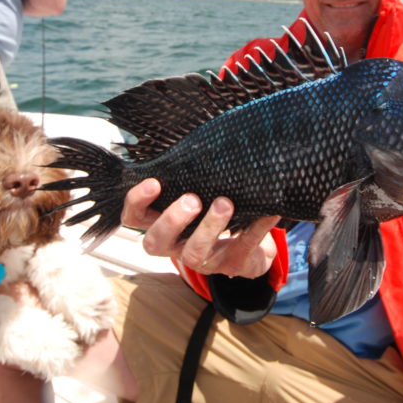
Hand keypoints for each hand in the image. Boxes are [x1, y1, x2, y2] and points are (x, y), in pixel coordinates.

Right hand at [122, 178, 280, 278]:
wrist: (250, 250)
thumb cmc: (215, 214)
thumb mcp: (199, 195)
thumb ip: (191, 177)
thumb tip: (198, 139)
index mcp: (164, 226)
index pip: (135, 219)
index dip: (137, 203)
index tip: (153, 182)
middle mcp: (177, 246)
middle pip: (156, 242)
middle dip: (171, 220)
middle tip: (192, 199)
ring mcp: (205, 260)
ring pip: (194, 253)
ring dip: (209, 226)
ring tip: (225, 202)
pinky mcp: (234, 264)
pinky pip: (243, 247)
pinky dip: (256, 229)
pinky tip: (268, 211)